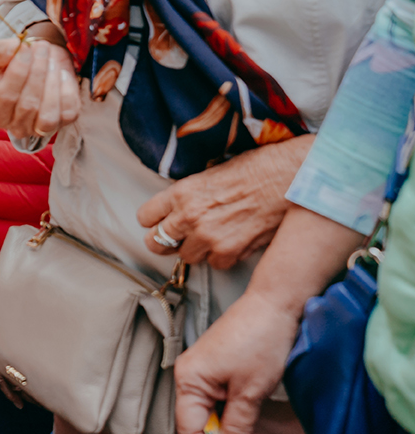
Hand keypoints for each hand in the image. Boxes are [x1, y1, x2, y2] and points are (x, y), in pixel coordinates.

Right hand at [0, 29, 79, 136]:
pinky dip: (67, 89)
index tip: (25, 48)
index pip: (5, 97)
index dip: (17, 73)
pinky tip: (61, 74)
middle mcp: (16, 126)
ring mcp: (40, 128)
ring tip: (51, 61)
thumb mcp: (2, 56)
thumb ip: (1, 51)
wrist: (39, 66)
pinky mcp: (64, 122)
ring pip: (48, 115)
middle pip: (28, 105)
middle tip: (42, 48)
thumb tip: (14, 47)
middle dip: (37, 73)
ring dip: (52, 83)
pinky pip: (69, 111)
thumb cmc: (15, 65)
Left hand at [137, 134, 310, 269]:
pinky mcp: (230, 252)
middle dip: (164, 242)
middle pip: (157, 243)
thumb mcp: (209, 174)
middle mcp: (189, 216)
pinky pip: (216, 264)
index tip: (160, 222)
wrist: (288, 178)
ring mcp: (209, 237)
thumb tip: (178, 209)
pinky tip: (232, 242)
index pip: (145, 217)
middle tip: (177, 239)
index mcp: (180, 193)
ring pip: (187, 257)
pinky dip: (222, 257)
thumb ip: (189, 195)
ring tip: (212, 237)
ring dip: (196, 250)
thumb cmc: (254, 170)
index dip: (153, 220)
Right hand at [174, 289, 293, 433]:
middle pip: (201, 421)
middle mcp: (192, 375)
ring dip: (236, 432)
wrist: (276, 305)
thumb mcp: (251, 392)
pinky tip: (255, 428)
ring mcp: (207, 370)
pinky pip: (224, 399)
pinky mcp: (222, 367)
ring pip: (216, 412)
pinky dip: (239, 415)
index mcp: (189, 379)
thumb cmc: (260, 344)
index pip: (189, 427)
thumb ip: (239, 426)